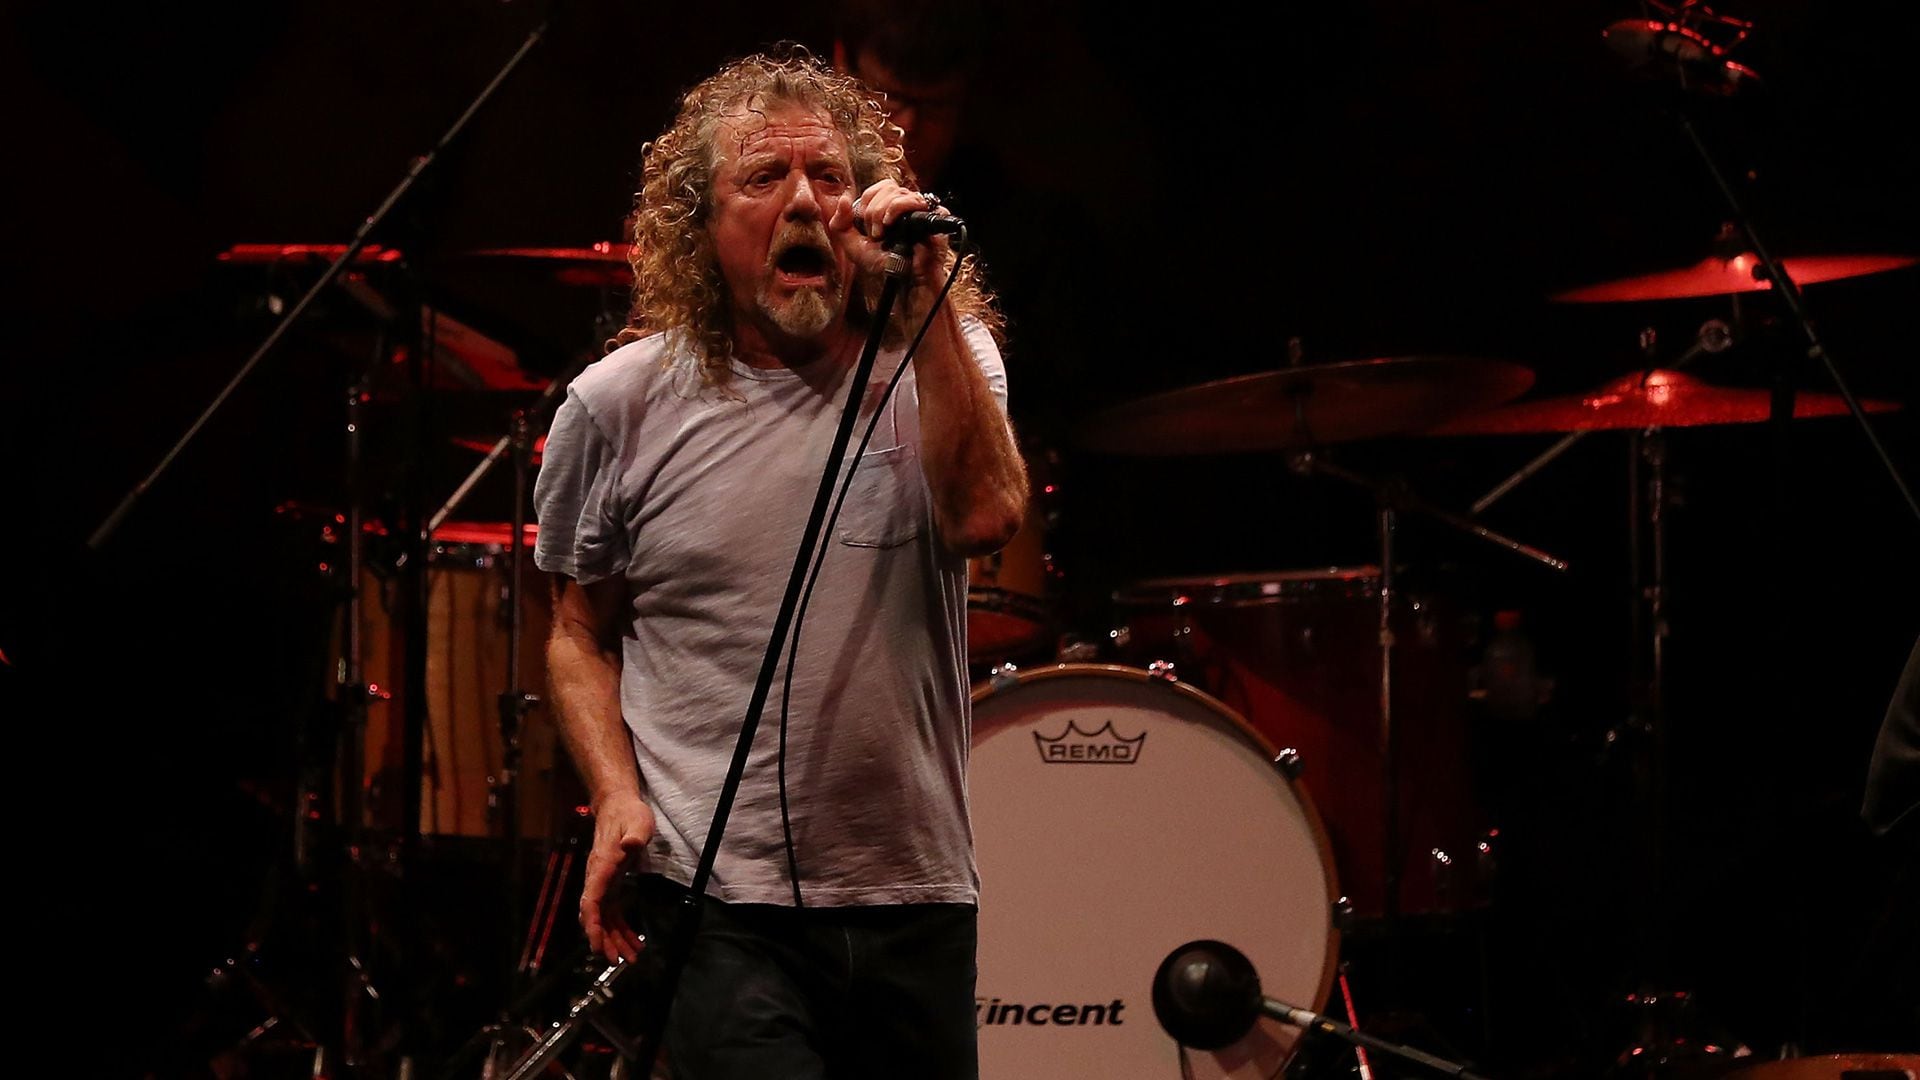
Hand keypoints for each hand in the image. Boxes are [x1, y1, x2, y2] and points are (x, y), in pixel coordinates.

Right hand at [579, 790, 653, 962]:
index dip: (592, 923)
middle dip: (603, 939)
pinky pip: (612, 912)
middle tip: (616, 959)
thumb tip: (631, 844)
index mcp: (602, 866)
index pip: (591, 900)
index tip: (596, 943)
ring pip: (603, 918)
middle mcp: (598, 878)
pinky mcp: (611, 884)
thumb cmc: (628, 814)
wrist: (619, 806)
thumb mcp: (637, 822)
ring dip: (613, 939)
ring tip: (628, 957)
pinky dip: (620, 928)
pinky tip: (632, 941)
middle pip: (594, 915)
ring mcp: (603, 883)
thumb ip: (635, 834)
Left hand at [831, 179, 952, 287]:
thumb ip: (840, 223)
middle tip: (875, 234)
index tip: (866, 226)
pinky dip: (896, 209)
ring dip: (882, 212)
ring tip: (882, 234)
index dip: (867, 203)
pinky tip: (890, 225)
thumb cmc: (885, 264)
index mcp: (892, 205)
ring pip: (897, 192)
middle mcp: (908, 203)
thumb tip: (843, 199)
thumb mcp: (854, 245)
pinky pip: (912, 200)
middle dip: (873, 211)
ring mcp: (922, 207)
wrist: (904, 280)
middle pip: (887, 187)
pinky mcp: (935, 213)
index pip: (878, 188)